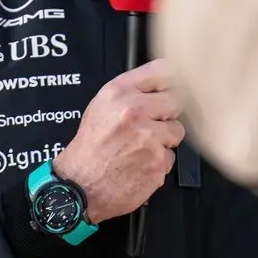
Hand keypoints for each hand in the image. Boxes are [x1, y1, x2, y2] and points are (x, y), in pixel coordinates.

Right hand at [52, 58, 184, 223]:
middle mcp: (135, 111)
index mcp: (119, 93)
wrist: (80, 185)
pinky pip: (170, 156)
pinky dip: (159, 162)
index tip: (173, 87)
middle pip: (175, 101)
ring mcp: (148, 137)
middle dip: (168, 113)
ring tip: (143, 147)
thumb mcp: (101, 106)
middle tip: (154, 124)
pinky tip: (141, 163)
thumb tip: (158, 86)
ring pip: (177, 130)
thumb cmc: (89, 149)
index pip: (161, 72)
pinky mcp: (157, 162)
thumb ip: (131, 92)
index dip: (170, 80)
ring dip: (165, 139)